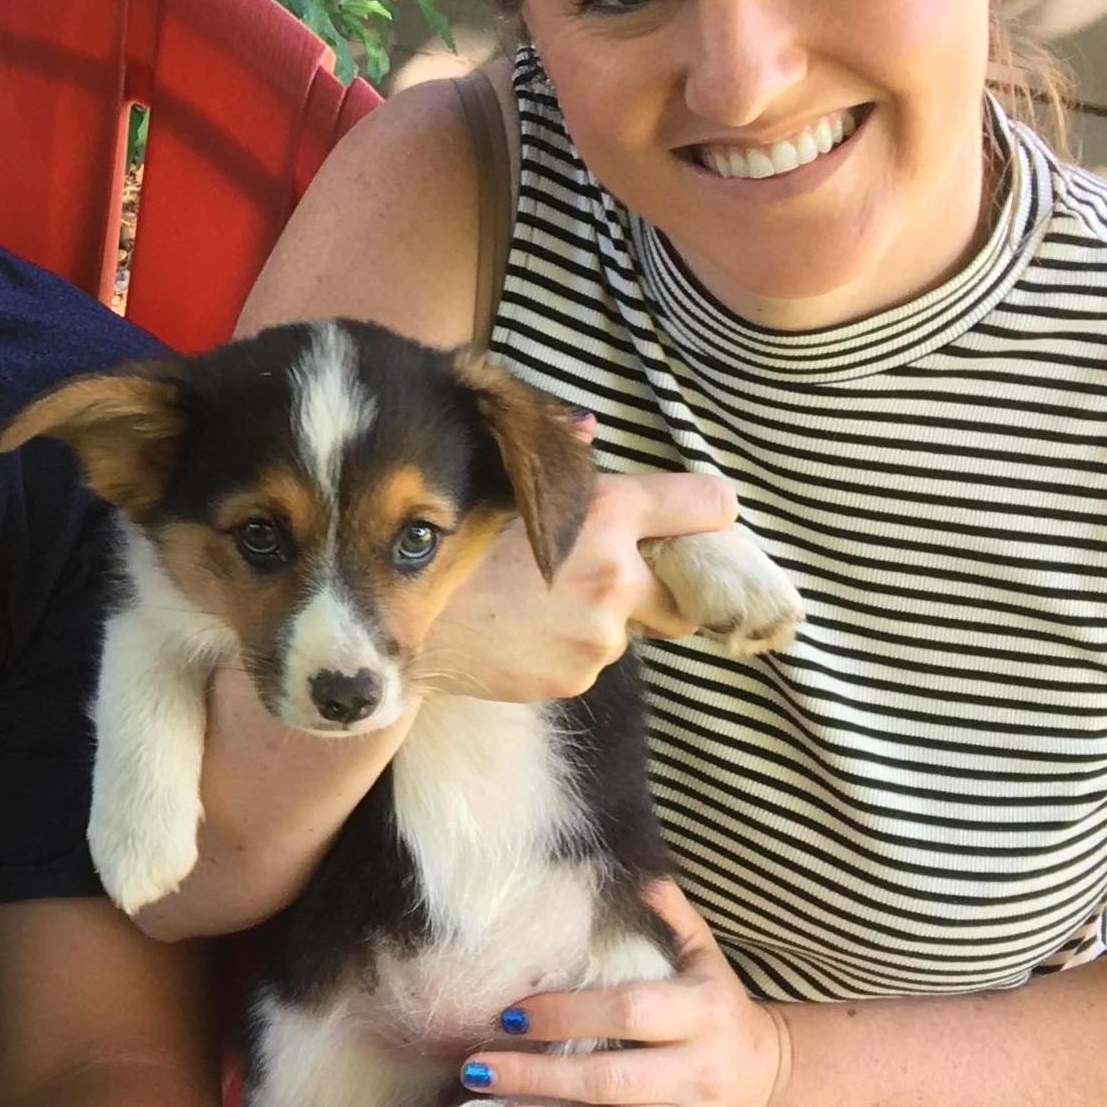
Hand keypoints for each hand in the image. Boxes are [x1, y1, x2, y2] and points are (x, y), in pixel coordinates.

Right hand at [410, 460, 741, 704]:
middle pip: (686, 596)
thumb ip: (562, 466)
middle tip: (618, 582)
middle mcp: (617, 576)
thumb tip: (591, 428)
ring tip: (539, 605)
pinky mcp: (576, 678)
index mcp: (608, 514)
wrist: (397, 615)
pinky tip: (523, 633)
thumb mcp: (504, 482)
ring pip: (629, 633)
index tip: (705, 526)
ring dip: (602, 621)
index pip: (706, 507)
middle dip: (664, 592)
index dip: (709, 516)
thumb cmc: (449, 539)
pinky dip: (567, 650)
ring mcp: (599, 637)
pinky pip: (589, 663)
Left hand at [451, 876, 791, 1106]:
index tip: (511, 1013)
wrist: (769, 1083)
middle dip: (538, 1076)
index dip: (568, 1013)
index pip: (630, 1012)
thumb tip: (637, 871)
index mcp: (704, 1014)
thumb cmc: (719, 1009)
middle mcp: (697, 1073)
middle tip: (476, 1066)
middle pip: (610, 1080)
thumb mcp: (705, 957)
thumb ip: (671, 915)